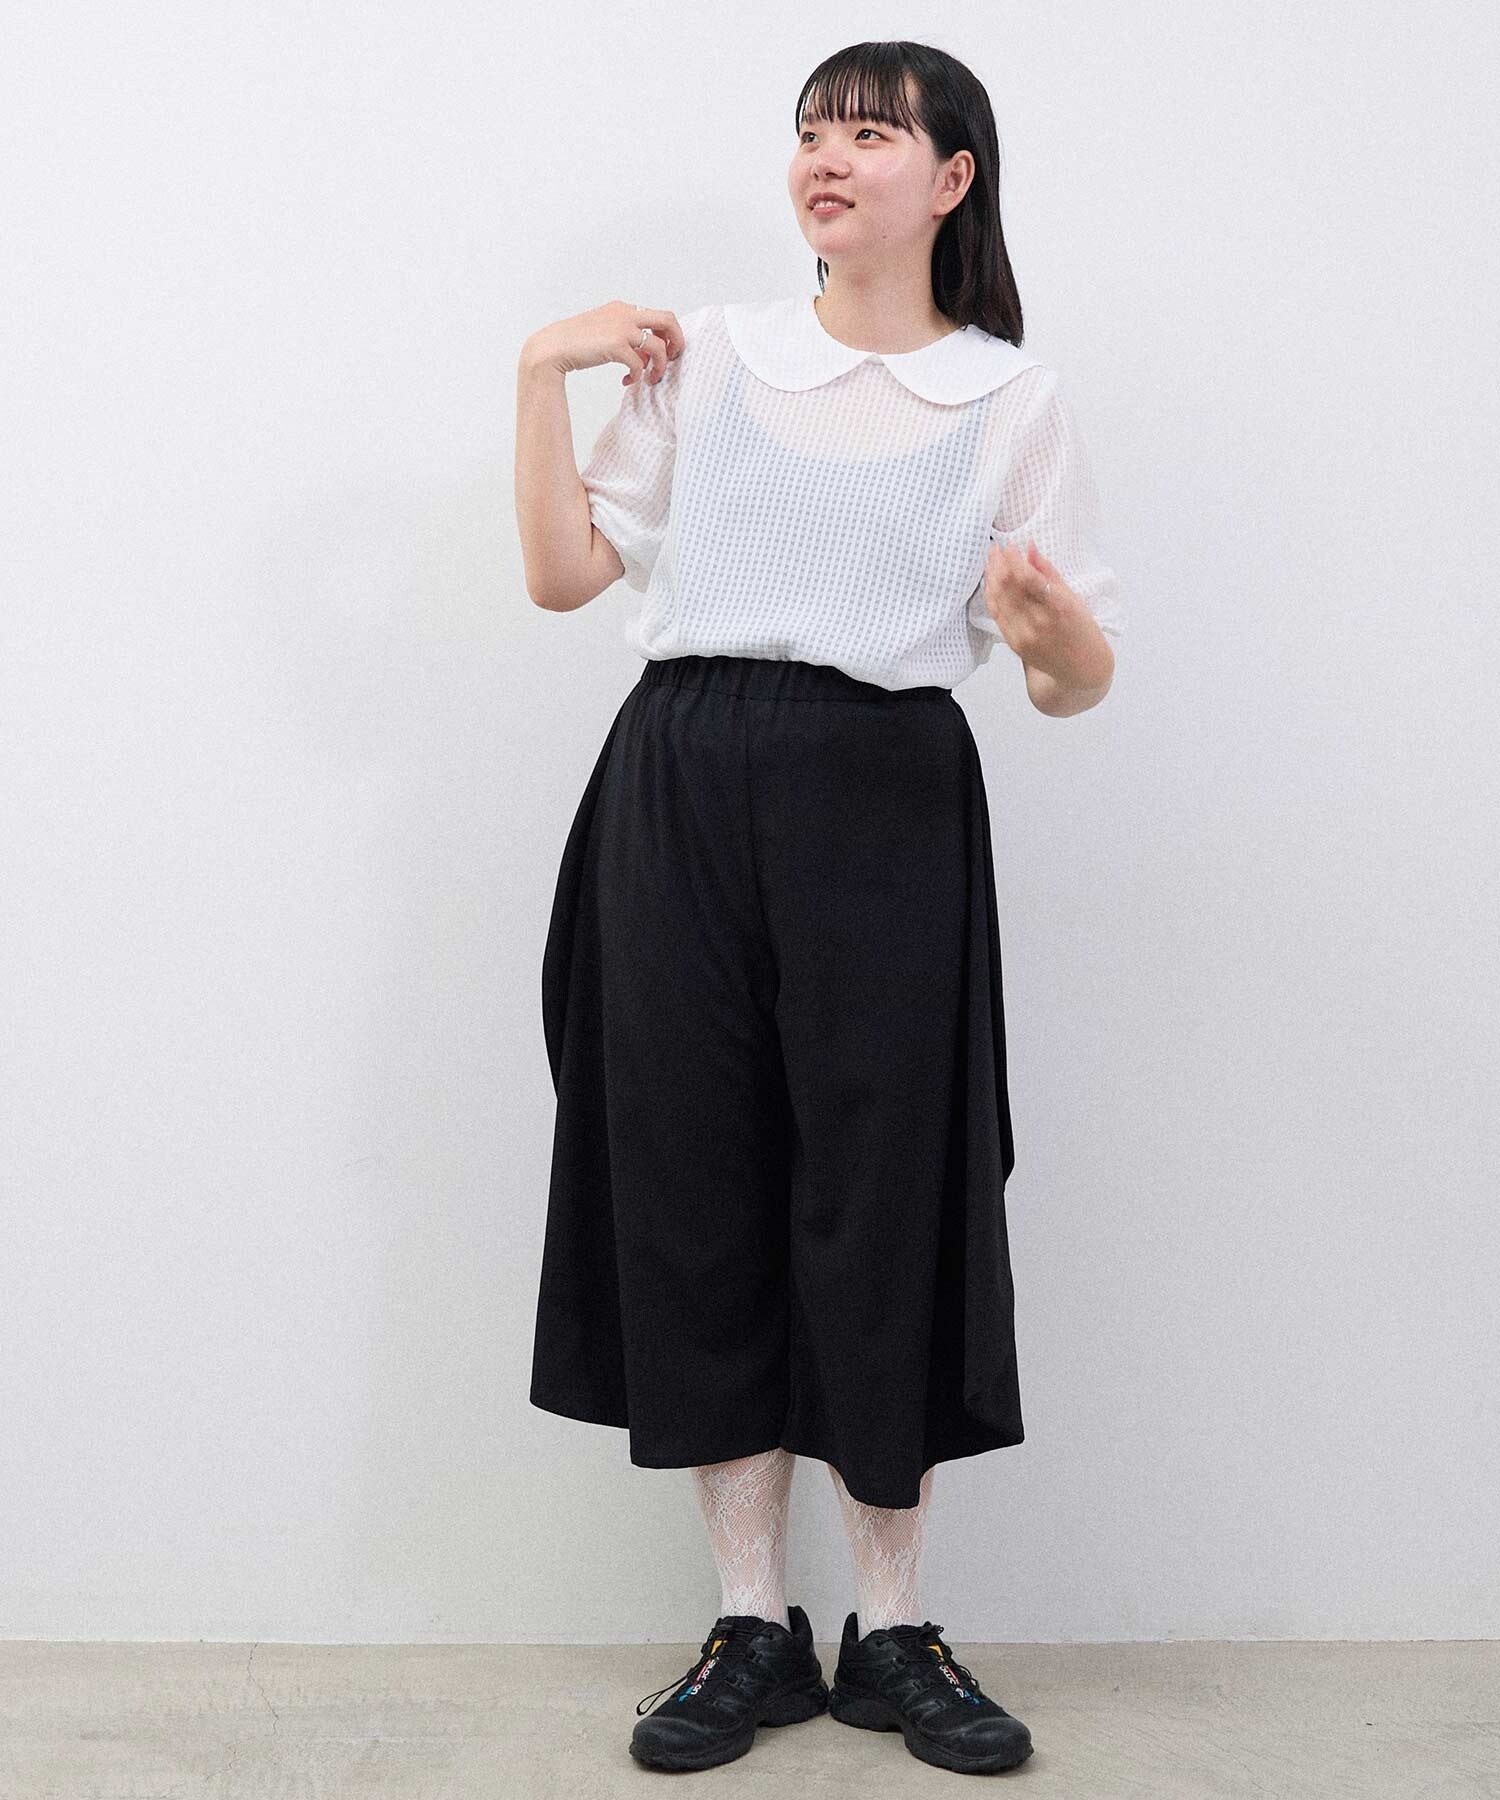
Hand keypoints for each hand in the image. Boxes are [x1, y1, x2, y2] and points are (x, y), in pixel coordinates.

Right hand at [522, 299, 684, 387]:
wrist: (552, 348)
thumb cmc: (575, 344)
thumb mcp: (604, 333)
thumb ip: (626, 339)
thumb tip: (644, 356)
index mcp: (622, 308)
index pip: (657, 316)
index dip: (665, 335)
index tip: (662, 352)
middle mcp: (625, 314)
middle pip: (668, 320)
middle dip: (677, 341)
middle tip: (673, 359)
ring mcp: (621, 328)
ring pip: (658, 346)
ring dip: (660, 366)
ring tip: (651, 379)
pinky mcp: (616, 345)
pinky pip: (640, 363)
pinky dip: (638, 376)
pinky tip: (627, 381)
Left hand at [981, 537, 1100, 682]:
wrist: (1081, 668)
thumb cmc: (1081, 630)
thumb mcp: (1072, 598)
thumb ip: (1048, 573)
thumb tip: (1030, 548)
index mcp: (1058, 607)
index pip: (1025, 577)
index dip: (1012, 558)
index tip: (1008, 545)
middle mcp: (1038, 622)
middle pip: (1007, 586)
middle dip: (998, 563)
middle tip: (996, 548)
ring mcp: (1024, 634)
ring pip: (998, 599)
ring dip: (992, 576)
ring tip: (991, 561)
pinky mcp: (1014, 643)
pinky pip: (997, 614)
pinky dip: (992, 595)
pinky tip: (991, 582)